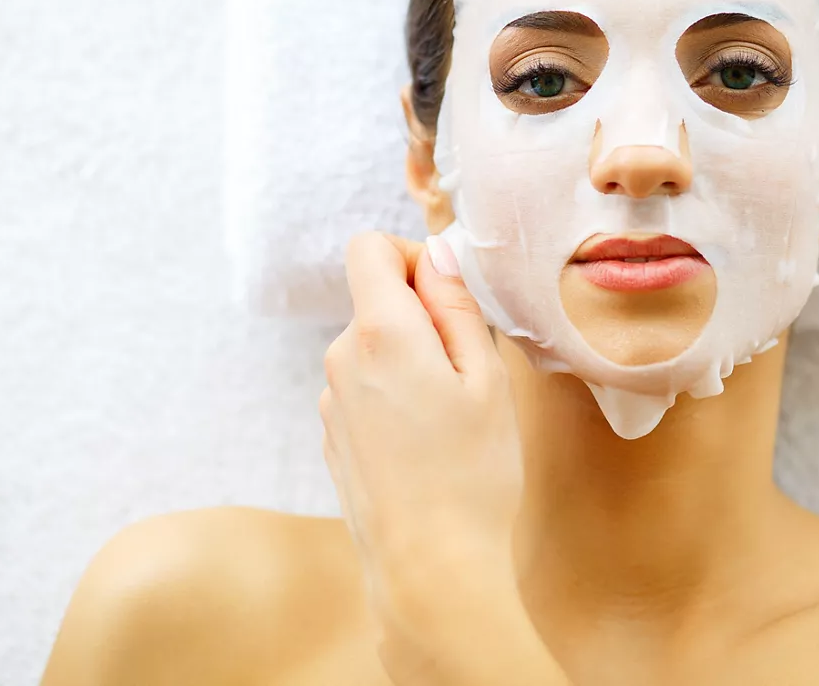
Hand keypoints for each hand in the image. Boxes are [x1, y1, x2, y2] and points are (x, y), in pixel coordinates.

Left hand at [319, 232, 523, 647]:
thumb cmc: (472, 474)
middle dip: (422, 318)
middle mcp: (340, 361)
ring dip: (412, 362)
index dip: (412, 256)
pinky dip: (396, 399)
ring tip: (453, 419)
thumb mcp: (486, 377)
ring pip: (374, 350)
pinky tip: (428, 447)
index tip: (450, 296)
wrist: (431, 570)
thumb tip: (437, 256)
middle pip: (375, 302)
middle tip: (471, 371)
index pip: (368, 247)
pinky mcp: (334, 439)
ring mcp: (331, 403)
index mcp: (379, 333)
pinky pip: (366, 392)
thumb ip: (457, 305)